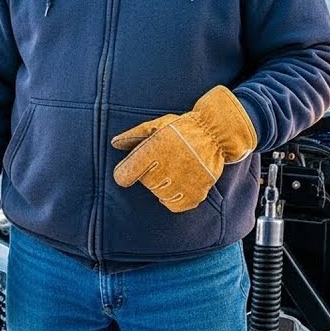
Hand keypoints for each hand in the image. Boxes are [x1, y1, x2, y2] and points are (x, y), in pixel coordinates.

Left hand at [111, 86, 256, 212]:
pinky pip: (174, 205)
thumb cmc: (182, 129)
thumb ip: (133, 136)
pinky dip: (175, 198)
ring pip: (159, 194)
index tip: (126, 172)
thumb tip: (114, 143)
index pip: (125, 175)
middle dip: (150, 174)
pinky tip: (180, 183)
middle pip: (145, 184)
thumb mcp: (156, 125)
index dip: (124, 174)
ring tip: (174, 170)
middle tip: (164, 161)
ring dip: (163, 186)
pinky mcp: (195, 194)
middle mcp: (167, 168)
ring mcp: (182, 183)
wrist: (215, 134)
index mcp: (153, 151)